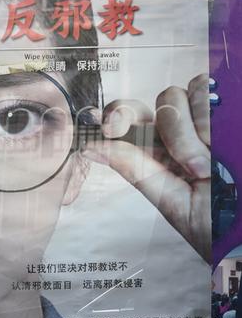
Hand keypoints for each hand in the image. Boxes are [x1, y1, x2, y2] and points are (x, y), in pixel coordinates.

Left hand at [83, 74, 211, 262]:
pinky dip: (221, 118)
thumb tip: (89, 146)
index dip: (119, 113)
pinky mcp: (236, 114)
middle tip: (193, 166)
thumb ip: (135, 169)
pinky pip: (220, 93)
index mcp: (161, 146)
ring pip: (196, 91)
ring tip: (216, 162)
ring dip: (203, 127)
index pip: (131, 112)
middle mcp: (188, 127)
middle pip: (167, 97)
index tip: (111, 128)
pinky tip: (229, 146)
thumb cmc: (217, 225)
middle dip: (175, 129)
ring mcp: (217, 118)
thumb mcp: (172, 201)